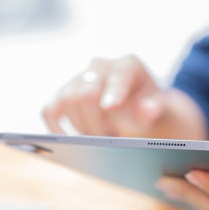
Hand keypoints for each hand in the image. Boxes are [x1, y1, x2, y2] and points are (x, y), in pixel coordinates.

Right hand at [42, 55, 208, 139]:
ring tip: (98, 141)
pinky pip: (50, 111)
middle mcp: (99, 67)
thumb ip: (154, 110)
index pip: (119, 75)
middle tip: (109, 140)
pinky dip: (56, 127)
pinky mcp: (61, 96)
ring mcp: (78, 80)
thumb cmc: (148, 111)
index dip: (113, 90)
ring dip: (80, 127)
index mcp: (127, 65)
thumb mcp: (158, 111)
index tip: (110, 106)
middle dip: (96, 122)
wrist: (136, 113)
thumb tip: (148, 111)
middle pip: (87, 92)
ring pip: (66, 101)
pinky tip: (69, 143)